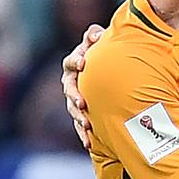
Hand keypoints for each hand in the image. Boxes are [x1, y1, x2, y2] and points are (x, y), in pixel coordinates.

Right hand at [61, 24, 103, 148]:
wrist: (109, 67)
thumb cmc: (105, 51)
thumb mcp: (101, 41)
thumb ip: (96, 36)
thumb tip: (97, 34)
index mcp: (75, 62)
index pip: (72, 61)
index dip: (77, 61)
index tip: (84, 63)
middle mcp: (72, 80)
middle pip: (69, 88)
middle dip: (75, 95)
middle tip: (82, 103)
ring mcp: (75, 97)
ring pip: (73, 108)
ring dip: (79, 117)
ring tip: (87, 125)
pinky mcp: (81, 111)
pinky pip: (80, 123)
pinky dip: (84, 134)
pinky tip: (90, 144)